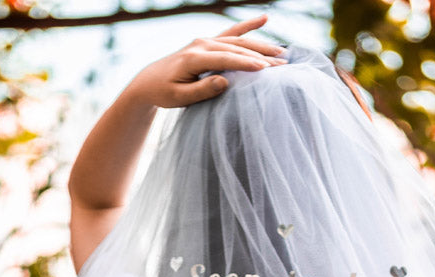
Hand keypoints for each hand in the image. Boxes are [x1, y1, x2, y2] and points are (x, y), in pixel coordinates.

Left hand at [127, 14, 285, 108]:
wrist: (151, 80)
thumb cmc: (165, 93)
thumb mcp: (179, 97)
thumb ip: (201, 90)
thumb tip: (223, 82)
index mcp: (194, 57)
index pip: (225, 59)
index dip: (245, 64)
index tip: (264, 69)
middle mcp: (201, 44)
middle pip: (236, 48)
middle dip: (261, 56)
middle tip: (283, 64)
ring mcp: (205, 40)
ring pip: (237, 40)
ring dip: (260, 45)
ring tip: (282, 53)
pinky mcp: (208, 42)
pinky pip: (231, 32)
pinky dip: (247, 26)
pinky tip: (264, 20)